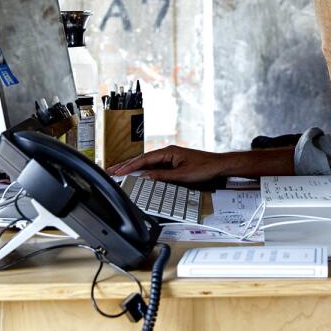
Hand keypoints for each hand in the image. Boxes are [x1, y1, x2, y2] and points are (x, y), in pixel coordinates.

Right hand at [106, 145, 231, 182]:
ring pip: (148, 164)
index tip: (118, 171)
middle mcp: (168, 153)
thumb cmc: (205, 167)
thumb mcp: (182, 175)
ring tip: (120, 173)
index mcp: (168, 152)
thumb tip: (146, 178)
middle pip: (143, 160)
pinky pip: (155, 168)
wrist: (219, 166)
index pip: (144, 159)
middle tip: (111, 171)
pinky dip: (145, 172)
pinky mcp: (173, 165)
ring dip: (134, 169)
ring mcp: (170, 159)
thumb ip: (163, 176)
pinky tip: (139, 177)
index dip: (130, 166)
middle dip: (127, 165)